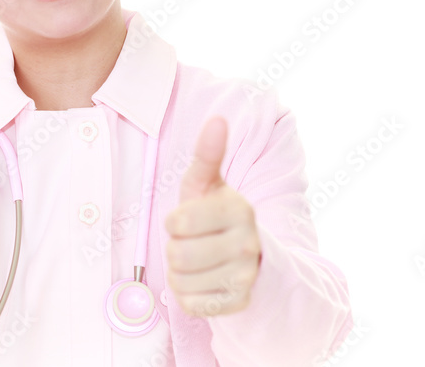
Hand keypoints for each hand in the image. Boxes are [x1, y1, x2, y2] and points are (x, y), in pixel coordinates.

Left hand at [164, 116, 261, 316]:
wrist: (249, 257)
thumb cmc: (216, 215)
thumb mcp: (208, 184)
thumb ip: (208, 153)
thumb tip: (217, 119)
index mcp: (240, 209)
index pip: (178, 222)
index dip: (175, 222)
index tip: (188, 220)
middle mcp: (247, 244)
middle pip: (177, 254)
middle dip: (176, 248)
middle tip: (192, 242)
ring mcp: (245, 277)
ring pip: (181, 281)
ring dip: (180, 272)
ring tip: (198, 261)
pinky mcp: (238, 303)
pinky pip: (190, 304)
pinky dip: (188, 295)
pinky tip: (204, 281)